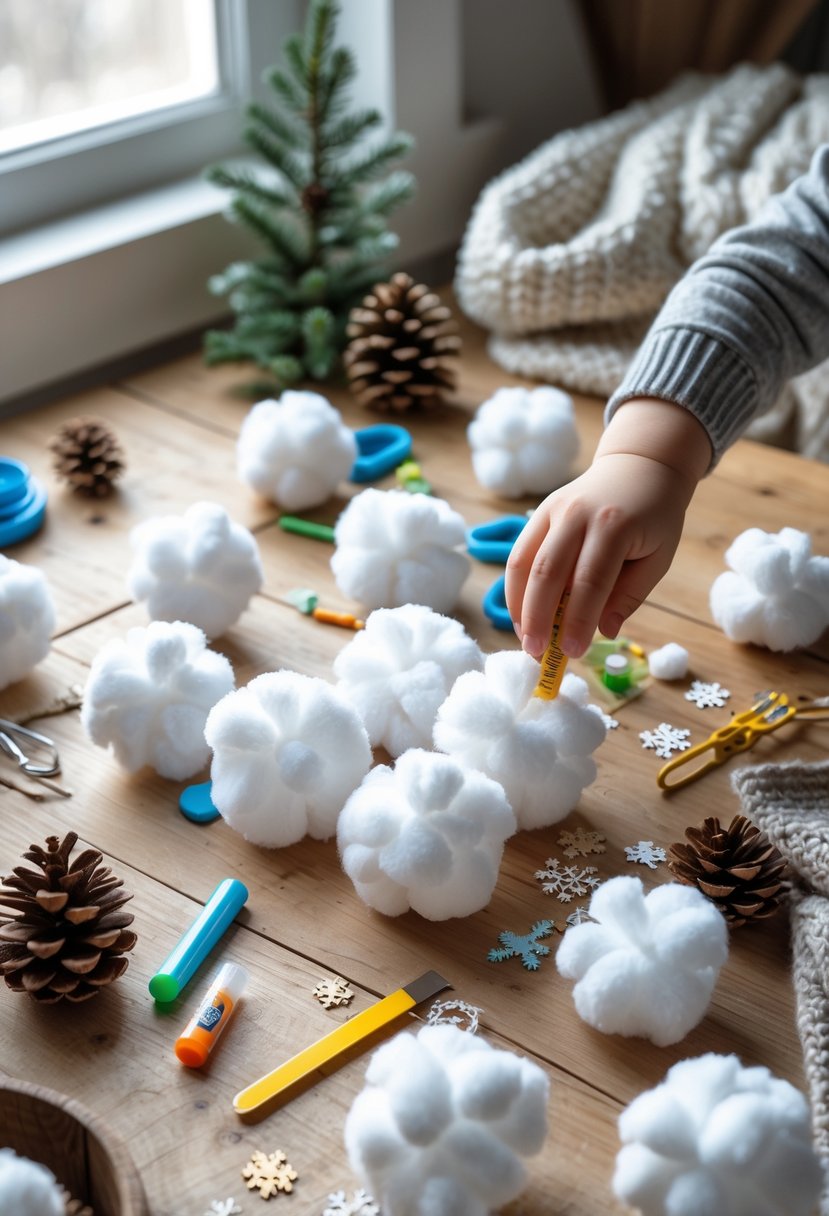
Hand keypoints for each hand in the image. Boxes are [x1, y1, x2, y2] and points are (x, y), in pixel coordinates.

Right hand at [505, 399, 711, 658]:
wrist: (640, 466)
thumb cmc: (654, 517)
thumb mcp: (658, 557)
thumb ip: (630, 595)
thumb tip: (604, 632)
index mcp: (614, 525)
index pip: (590, 581)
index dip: (577, 620)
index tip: (572, 653)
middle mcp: (578, 514)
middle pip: (548, 572)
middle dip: (539, 618)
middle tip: (538, 654)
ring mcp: (553, 510)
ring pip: (524, 562)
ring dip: (519, 606)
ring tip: (525, 639)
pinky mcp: (539, 513)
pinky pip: (518, 554)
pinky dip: (515, 587)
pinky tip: (521, 614)